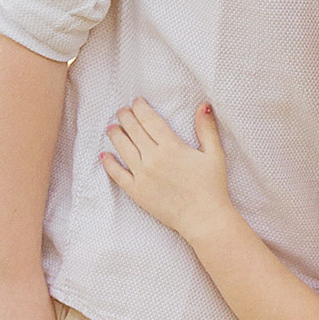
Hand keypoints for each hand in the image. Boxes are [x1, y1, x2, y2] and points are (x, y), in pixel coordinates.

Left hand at [102, 100, 230, 237]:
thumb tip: (203, 104)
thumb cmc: (211, 186)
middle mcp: (153, 159)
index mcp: (171, 147)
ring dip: (116, 135)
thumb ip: (207, 128)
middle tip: (122, 110)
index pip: (150, 120)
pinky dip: (109, 164)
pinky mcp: (137, 192)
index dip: (141, 108)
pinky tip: (104, 155)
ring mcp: (142, 176)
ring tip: (112, 127)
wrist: (203, 218)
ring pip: (124, 149)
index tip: (136, 101)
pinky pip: (118, 175)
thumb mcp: (214, 153)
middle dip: (126, 117)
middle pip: (135, 131)